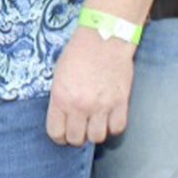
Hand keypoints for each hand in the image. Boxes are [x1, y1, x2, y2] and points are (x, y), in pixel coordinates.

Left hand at [47, 29, 135, 146]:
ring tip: (95, 123)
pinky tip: (109, 118)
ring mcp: (102, 105)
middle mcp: (81, 105)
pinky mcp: (121, 102)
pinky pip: (117, 128)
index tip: (63, 133)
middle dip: (76, 137)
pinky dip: (113, 126)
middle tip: (79, 129)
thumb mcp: (58, 76)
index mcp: (61, 98)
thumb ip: (60, 100)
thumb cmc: (79, 54)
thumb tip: (63, 118)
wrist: (104, 37)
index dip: (59, 136)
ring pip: (98, 138)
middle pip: (77, 139)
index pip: (56, 133)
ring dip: (95, 132)